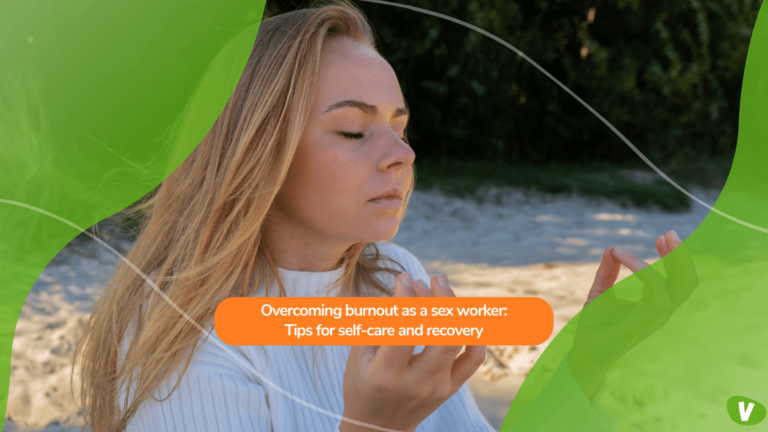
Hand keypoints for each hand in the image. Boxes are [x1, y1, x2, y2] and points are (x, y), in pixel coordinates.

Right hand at [340, 273, 485, 431]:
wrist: (378, 427)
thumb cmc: (364, 383)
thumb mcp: (360, 354)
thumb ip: (380, 321)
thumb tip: (407, 286)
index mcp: (385, 374)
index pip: (403, 330)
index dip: (406, 299)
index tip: (404, 278)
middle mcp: (415, 382)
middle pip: (441, 335)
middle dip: (440, 300)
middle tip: (433, 279)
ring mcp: (437, 387)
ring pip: (457, 342)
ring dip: (454, 309)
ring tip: (442, 287)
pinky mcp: (451, 389)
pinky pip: (473, 359)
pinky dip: (473, 333)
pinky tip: (463, 312)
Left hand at [570, 230, 698, 398]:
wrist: (583, 354)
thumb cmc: (595, 328)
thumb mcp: (600, 293)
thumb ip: (607, 272)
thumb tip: (611, 249)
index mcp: (656, 305)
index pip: (679, 280)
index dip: (675, 257)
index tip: (660, 237)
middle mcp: (661, 311)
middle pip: (688, 281)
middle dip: (682, 255)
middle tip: (667, 233)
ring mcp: (655, 318)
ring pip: (681, 285)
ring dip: (670, 258)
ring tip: (657, 239)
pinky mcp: (644, 322)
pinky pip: (656, 293)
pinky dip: (642, 269)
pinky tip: (621, 256)